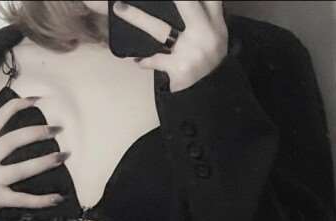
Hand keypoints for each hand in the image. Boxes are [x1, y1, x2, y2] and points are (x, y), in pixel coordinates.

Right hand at [0, 97, 66, 219]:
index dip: (17, 107)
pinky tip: (58, 198)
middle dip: (37, 133)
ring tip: (63, 155)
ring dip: (45, 162)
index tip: (36, 100)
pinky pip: (23, 199)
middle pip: (13, 141)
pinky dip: (42, 200)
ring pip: (22, 169)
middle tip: (57, 129)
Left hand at [113, 1, 227, 92]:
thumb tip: (182, 3)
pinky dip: (145, 61)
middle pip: (186, 3)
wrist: (210, 96)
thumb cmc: (208, 63)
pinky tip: (138, 60)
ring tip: (119, 8)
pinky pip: (155, 60)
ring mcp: (192, 51)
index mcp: (215, 23)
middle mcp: (206, 34)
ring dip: (137, 17)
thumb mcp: (214, 38)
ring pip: (159, 28)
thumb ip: (202, 17)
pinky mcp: (180, 68)